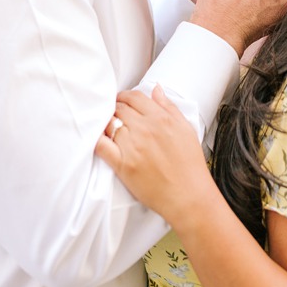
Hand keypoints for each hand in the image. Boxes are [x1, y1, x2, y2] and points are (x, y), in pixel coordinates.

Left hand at [95, 86, 218, 228]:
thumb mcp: (186, 129)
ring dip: (107, 124)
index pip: (133, 97)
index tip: (122, 102)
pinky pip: (100, 144)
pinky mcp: (122, 163)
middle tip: (116, 116)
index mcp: (161, 118)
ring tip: (110, 129)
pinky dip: (96, 139)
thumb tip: (156, 89)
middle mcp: (145, 129)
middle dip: (115, 109)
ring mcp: (132, 146)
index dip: (125, 97)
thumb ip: (169, 107)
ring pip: (109, 123)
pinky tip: (98, 138)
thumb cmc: (189, 165)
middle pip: (119, 108)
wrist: (188, 196)